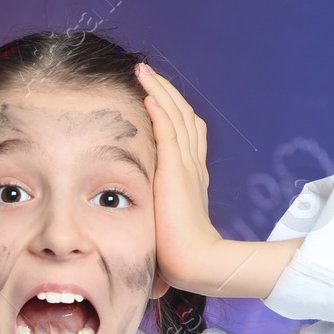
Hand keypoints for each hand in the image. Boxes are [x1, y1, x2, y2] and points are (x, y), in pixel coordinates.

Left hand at [136, 63, 223, 292]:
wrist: (196, 262)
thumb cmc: (180, 252)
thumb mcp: (167, 222)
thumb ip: (158, 212)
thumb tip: (137, 219)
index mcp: (192, 176)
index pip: (187, 132)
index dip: (173, 109)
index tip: (156, 94)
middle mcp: (193, 165)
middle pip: (184, 115)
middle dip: (166, 91)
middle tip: (147, 72)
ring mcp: (187, 166)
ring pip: (176, 117)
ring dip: (160, 91)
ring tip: (143, 72)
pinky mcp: (177, 172)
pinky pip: (169, 133)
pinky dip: (160, 111)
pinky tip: (148, 95)